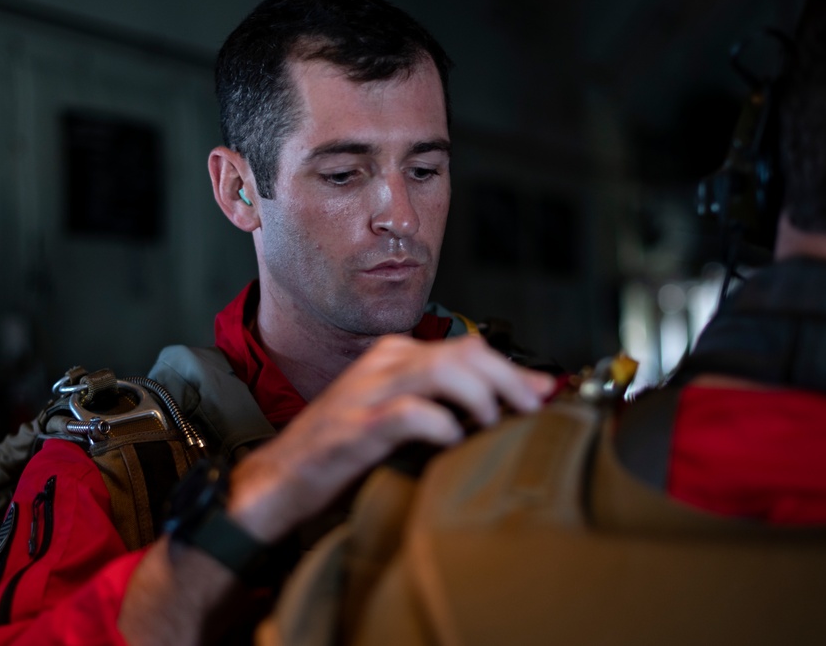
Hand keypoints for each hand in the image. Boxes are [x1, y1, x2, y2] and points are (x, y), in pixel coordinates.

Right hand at [226, 334, 554, 541]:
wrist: (280, 478)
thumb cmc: (349, 449)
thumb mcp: (410, 417)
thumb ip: (460, 403)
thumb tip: (528, 395)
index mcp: (399, 355)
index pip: (471, 347)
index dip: (514, 371)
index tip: (544, 395)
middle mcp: (385, 363)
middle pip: (465, 353)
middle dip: (509, 380)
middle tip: (531, 411)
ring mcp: (367, 391)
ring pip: (442, 371)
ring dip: (482, 398)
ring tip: (495, 424)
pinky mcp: (354, 427)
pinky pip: (409, 413)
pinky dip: (440, 425)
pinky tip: (451, 442)